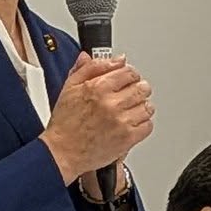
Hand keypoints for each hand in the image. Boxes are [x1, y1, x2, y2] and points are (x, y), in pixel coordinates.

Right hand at [41, 53, 153, 184]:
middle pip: (142, 88)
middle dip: (137, 89)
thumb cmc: (65, 124)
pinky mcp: (127, 138)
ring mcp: (121, 121)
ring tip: (129, 110)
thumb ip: (89, 68)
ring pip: (147, 106)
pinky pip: (147, 126)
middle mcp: (111, 103)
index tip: (127, 79)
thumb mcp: (70, 87)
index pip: (129, 72)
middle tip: (129, 95)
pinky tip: (131, 123)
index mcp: (98, 87)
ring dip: (141, 107)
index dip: (129, 74)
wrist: (62, 153)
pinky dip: (142, 124)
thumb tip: (107, 57)